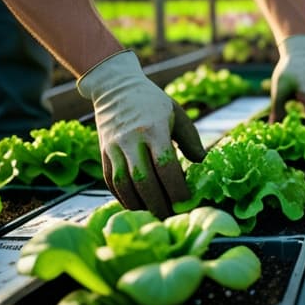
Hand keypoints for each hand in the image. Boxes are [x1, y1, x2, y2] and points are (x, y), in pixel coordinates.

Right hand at [77, 50, 205, 217]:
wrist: (115, 86)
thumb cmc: (152, 102)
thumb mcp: (176, 114)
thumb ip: (191, 139)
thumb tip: (202, 163)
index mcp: (154, 128)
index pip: (165, 165)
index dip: (176, 188)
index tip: (187, 202)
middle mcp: (131, 139)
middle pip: (143, 180)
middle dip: (159, 203)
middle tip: (172, 217)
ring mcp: (113, 147)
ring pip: (124, 184)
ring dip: (140, 204)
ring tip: (155, 216)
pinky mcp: (102, 153)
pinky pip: (111, 181)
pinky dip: (123, 197)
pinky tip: (137, 205)